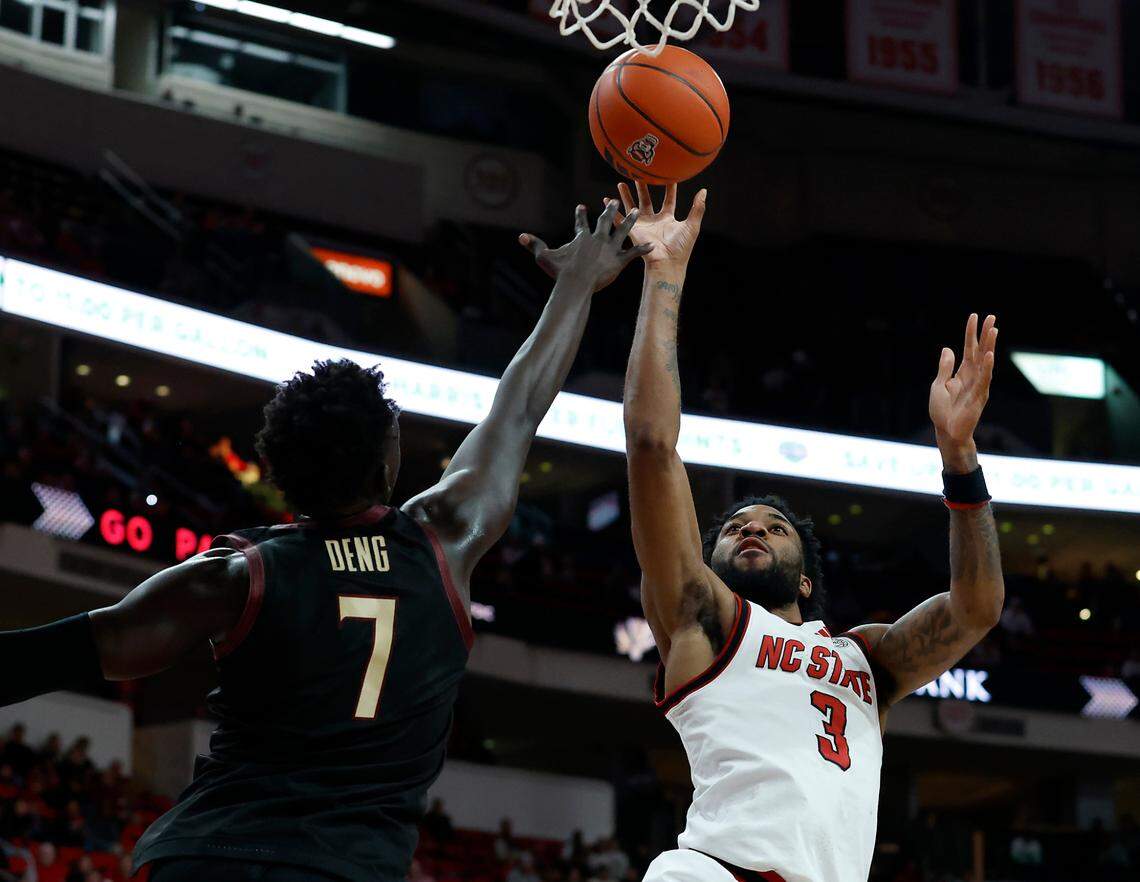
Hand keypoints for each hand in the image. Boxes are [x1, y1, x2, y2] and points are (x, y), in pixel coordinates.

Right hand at [519, 201, 651, 292]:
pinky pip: (633, 254)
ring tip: (637, 211)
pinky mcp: (619, 261)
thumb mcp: (545, 257)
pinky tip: (653, 246)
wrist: (576, 282)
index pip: (581, 223)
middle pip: (606, 220)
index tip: (581, 207)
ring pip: (623, 231)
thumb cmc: (560, 272)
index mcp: (582, 237)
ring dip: (630, 221)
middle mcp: (598, 238)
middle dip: (610, 209)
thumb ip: (534, 245)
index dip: (581, 215)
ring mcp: (610, 249)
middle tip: (614, 201)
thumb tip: (520, 236)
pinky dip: (642, 250)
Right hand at [615, 181, 706, 271]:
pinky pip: (620, 219)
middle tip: (638, 173)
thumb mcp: (692, 225)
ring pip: (632, 206)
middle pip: (647, 199)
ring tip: (621, 182)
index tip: (667, 174)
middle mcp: (654, 221)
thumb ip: (697, 208)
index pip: (668, 199)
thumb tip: (704, 191)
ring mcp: (642, 226)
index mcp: (668, 219)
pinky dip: (613, 210)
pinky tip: (606, 199)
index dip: (668, 187)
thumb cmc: (681, 247)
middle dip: (642, 187)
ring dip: (626, 195)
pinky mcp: (632, 231)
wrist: (667, 263)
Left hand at [929, 314, 997, 470]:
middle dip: (985, 335)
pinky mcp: (979, 397)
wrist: (946, 432)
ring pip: (985, 362)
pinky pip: (983, 380)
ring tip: (993, 330)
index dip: (971, 333)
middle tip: (991, 317)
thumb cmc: (942, 411)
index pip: (968, 348)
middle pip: (980, 351)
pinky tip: (989, 355)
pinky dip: (986, 367)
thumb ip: (945, 367)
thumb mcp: (939, 385)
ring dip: (989, 346)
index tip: (974, 316)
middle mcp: (973, 377)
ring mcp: (978, 386)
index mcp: (963, 373)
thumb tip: (948, 348)